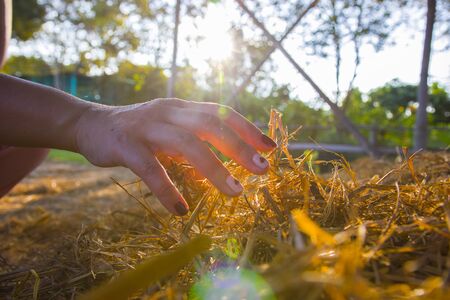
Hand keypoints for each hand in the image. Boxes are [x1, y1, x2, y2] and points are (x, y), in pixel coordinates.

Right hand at [75, 98, 276, 215]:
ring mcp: (147, 127)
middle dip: (240, 148)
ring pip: (187, 144)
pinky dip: (167, 189)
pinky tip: (179, 210)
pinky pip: (150, 169)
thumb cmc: (138, 130)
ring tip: (235, 192)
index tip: (270, 148)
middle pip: (211, 125)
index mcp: (182, 108)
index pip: (221, 112)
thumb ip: (194, 136)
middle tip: (263, 170)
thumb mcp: (169, 126)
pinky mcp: (126, 145)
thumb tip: (226, 157)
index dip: (247, 129)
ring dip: (214, 169)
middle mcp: (168, 112)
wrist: (90, 124)